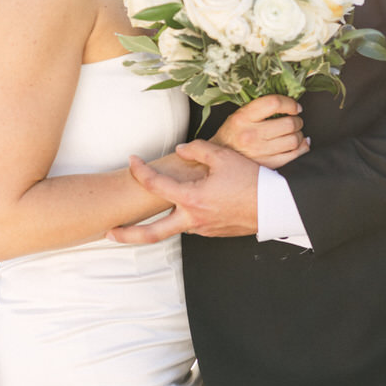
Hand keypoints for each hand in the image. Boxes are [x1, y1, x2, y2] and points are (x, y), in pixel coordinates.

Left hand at [106, 141, 260, 242]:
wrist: (277, 205)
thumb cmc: (253, 180)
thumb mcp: (224, 157)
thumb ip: (198, 150)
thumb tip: (181, 150)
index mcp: (192, 198)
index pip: (155, 185)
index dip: (140, 171)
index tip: (133, 160)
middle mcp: (193, 219)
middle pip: (152, 233)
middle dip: (127, 235)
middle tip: (108, 232)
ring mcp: (204, 229)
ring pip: (175, 227)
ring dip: (162, 221)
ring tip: (149, 215)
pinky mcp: (215, 232)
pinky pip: (194, 225)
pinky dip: (186, 217)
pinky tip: (191, 206)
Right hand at [211, 94, 308, 168]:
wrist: (219, 161)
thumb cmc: (231, 136)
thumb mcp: (238, 116)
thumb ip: (260, 108)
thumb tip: (289, 105)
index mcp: (243, 118)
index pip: (274, 103)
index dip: (290, 103)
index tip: (294, 107)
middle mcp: (251, 135)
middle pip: (289, 123)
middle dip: (297, 120)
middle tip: (295, 120)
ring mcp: (260, 152)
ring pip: (293, 140)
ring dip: (299, 135)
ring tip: (294, 133)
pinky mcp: (267, 165)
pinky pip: (293, 156)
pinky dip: (301, 148)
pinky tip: (298, 145)